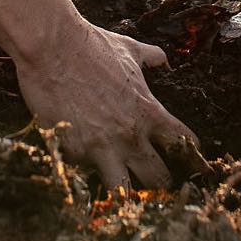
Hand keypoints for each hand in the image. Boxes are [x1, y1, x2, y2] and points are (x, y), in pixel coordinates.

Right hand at [12, 19, 202, 193]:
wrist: (52, 47)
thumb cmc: (91, 45)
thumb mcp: (128, 48)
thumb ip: (151, 58)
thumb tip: (164, 59)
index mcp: (149, 113)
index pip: (185, 144)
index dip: (188, 153)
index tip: (186, 158)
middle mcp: (131, 137)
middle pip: (161, 180)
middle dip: (159, 183)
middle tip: (153, 182)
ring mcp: (102, 149)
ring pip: (125, 194)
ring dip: (125, 194)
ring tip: (122, 195)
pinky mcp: (73, 153)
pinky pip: (83, 175)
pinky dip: (84, 173)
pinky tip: (81, 168)